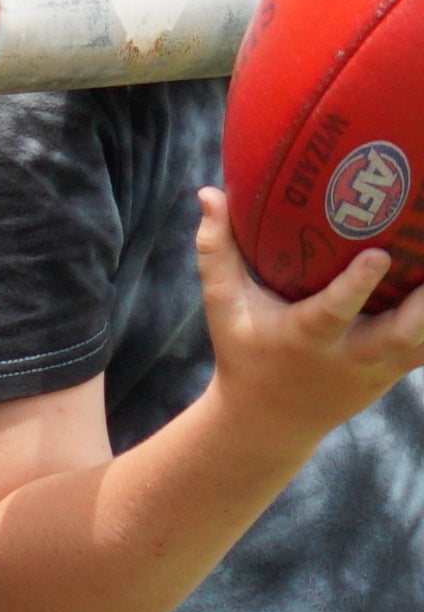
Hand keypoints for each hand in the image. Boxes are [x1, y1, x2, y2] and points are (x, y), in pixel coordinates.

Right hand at [191, 193, 423, 446]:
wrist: (270, 420)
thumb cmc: (244, 352)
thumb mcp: (223, 306)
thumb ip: (216, 250)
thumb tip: (209, 191)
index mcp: (305, 337)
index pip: (334, 311)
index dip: (358, 285)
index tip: (379, 254)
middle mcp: (349, 355)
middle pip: (402, 334)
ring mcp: (379, 366)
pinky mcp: (397, 370)